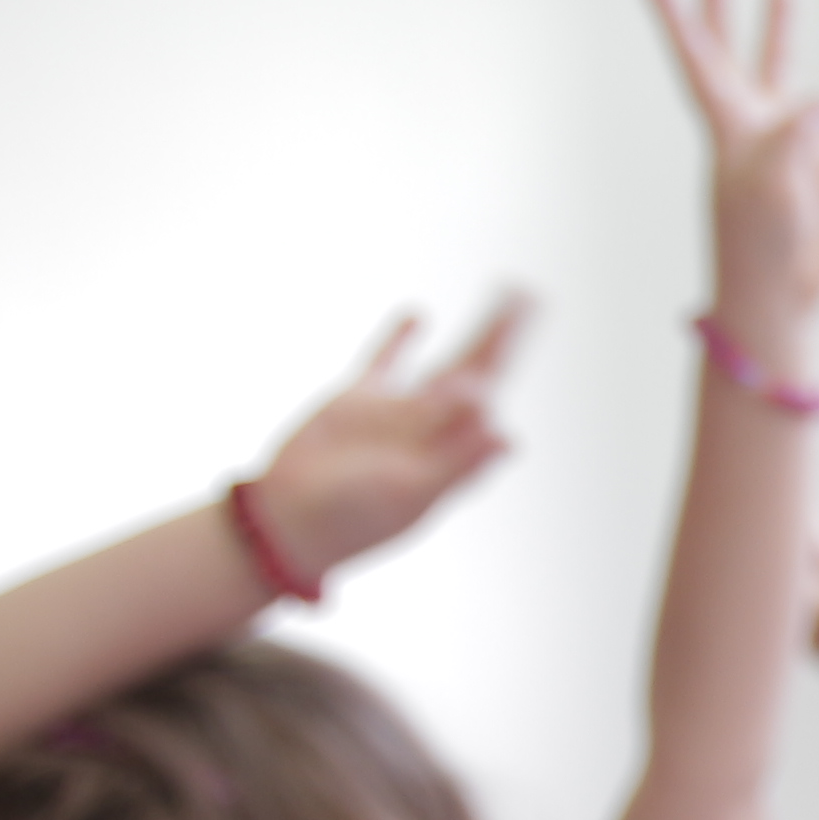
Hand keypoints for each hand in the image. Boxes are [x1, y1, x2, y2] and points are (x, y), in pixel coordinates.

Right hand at [252, 296, 526, 583]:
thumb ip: (458, 463)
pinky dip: (401, 340)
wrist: (289, 526)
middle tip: (528, 294)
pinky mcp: (355, 404)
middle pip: (477, 370)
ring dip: (474, 335)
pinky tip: (419, 315)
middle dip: (502, 336)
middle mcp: (432, 428)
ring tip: (504, 300)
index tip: (525, 313)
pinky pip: (385, 363)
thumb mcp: (410, 493)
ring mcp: (396, 414)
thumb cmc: (352, 519)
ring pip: (444, 363)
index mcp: (451, 448)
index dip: (508, 352)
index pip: (490, 393)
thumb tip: (508, 436)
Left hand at [648, 0, 818, 342]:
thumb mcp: (771, 192)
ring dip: (780, 30)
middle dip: (721, 10)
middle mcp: (757, 124)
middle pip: (734, 53)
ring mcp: (794, 141)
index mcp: (730, 127)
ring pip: (785, 71)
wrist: (782, 297)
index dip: (678, 22)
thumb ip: (794, 141)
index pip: (699, 62)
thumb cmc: (760, 250)